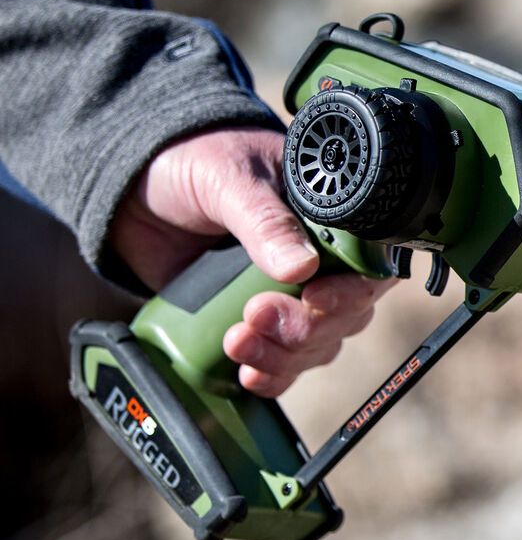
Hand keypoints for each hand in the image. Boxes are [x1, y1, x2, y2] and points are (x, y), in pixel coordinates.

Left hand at [110, 127, 393, 396]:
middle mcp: (321, 263)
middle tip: (257, 314)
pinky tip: (249, 375)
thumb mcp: (230, 179)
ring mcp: (291, 297)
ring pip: (318, 346)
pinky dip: (272, 376)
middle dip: (305, 328)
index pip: (368, 267)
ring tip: (237, 341)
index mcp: (329, 220)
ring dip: (284, 355)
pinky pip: (284, 364)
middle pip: (346, 316)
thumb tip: (303, 267)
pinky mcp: (260, 323)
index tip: (314, 299)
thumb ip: (264, 220)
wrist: (135, 190)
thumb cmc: (194, 163)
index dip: (350, 292)